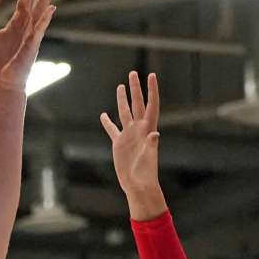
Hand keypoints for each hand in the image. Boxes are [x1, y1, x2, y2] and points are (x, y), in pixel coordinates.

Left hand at [0, 0, 55, 92]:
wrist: (2, 80)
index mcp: (16, 24)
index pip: (23, 3)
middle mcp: (26, 27)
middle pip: (35, 4)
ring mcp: (30, 35)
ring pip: (40, 13)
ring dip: (46, 0)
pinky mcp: (31, 44)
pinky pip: (39, 29)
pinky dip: (45, 19)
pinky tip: (51, 9)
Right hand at [101, 71, 165, 218]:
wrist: (138, 185)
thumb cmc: (146, 174)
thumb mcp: (149, 158)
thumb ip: (151, 145)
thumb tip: (155, 134)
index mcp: (147, 130)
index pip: (150, 105)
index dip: (151, 90)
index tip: (152, 75)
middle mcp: (139, 129)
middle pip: (137, 104)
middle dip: (136, 88)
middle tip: (133, 73)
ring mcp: (129, 136)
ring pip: (124, 113)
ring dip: (123, 99)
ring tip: (120, 86)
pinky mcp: (119, 144)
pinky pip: (112, 129)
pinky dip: (108, 122)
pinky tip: (103, 115)